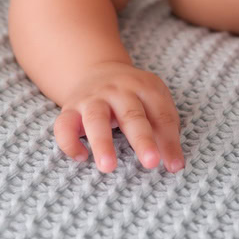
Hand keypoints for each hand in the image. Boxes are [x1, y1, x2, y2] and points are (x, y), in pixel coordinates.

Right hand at [52, 62, 185, 173]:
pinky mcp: (69, 110)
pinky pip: (64, 126)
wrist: (96, 70)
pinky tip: (81, 157)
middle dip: (142, 140)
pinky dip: (70, 143)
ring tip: (108, 167)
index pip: (161, 115)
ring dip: (102, 142)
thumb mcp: (154, 102)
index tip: (174, 166)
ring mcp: (92, 99)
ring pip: (95, 119)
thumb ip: (166, 131)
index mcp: (145, 88)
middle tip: (151, 163)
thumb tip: (175, 165)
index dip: (170, 141)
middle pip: (132, 115)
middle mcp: (118, 91)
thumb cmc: (133, 96)